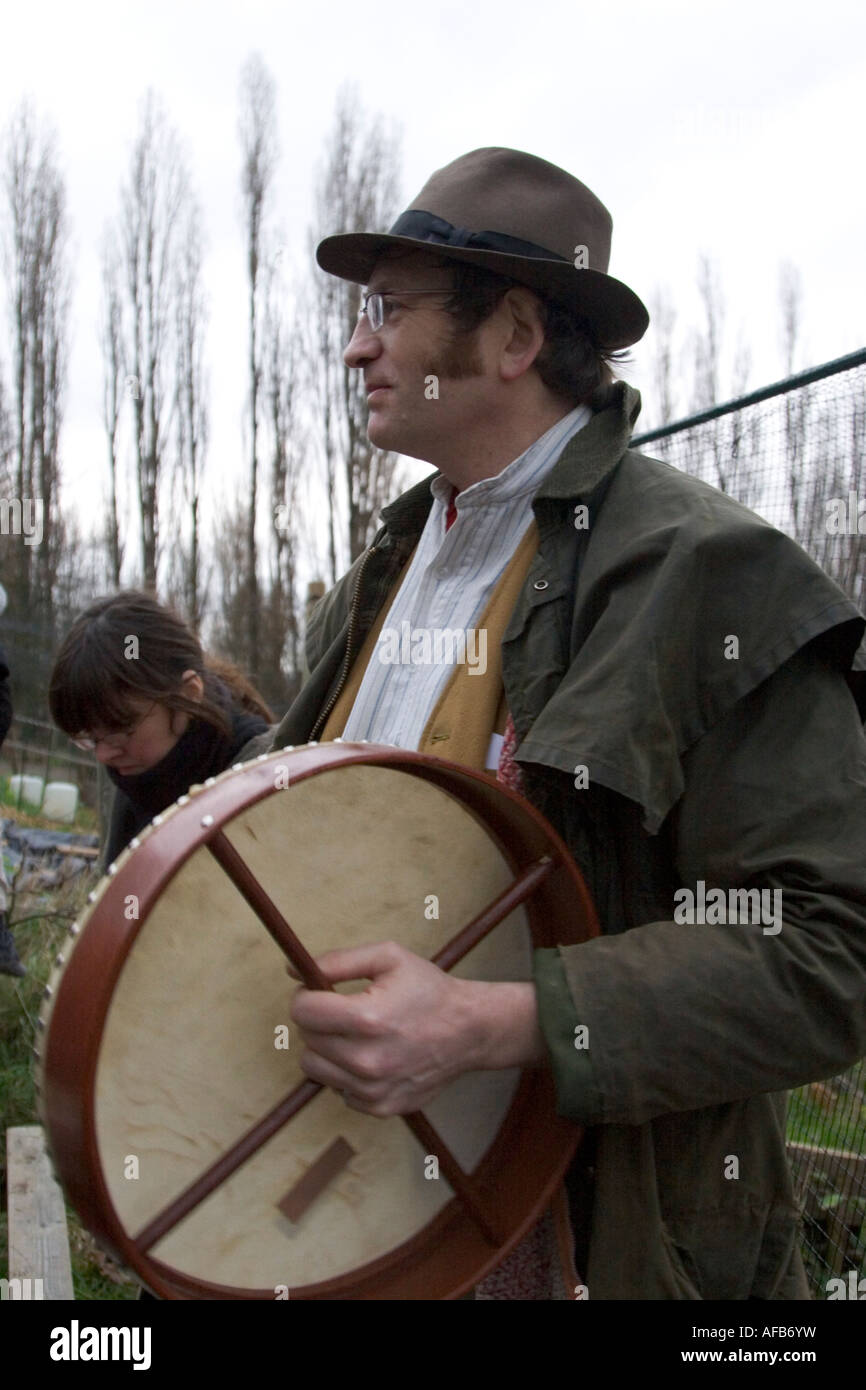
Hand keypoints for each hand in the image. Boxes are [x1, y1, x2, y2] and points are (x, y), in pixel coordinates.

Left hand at [290, 940, 543, 1115]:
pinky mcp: (380, 1107)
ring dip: (328, 1049)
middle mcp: (367, 1060)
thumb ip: (337, 961)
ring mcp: (373, 1089)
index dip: (306, 996)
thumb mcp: (388, 957)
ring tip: (357, 1035)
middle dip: (319, 1021)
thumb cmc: (429, 990)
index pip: (302, 1012)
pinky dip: (347, 1073)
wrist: (469, 1031)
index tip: (319, 992)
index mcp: (367, 1018)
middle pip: (306, 1040)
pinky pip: (339, 1089)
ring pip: (316, 1068)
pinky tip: (373, 1056)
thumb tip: (293, 972)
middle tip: (344, 1011)